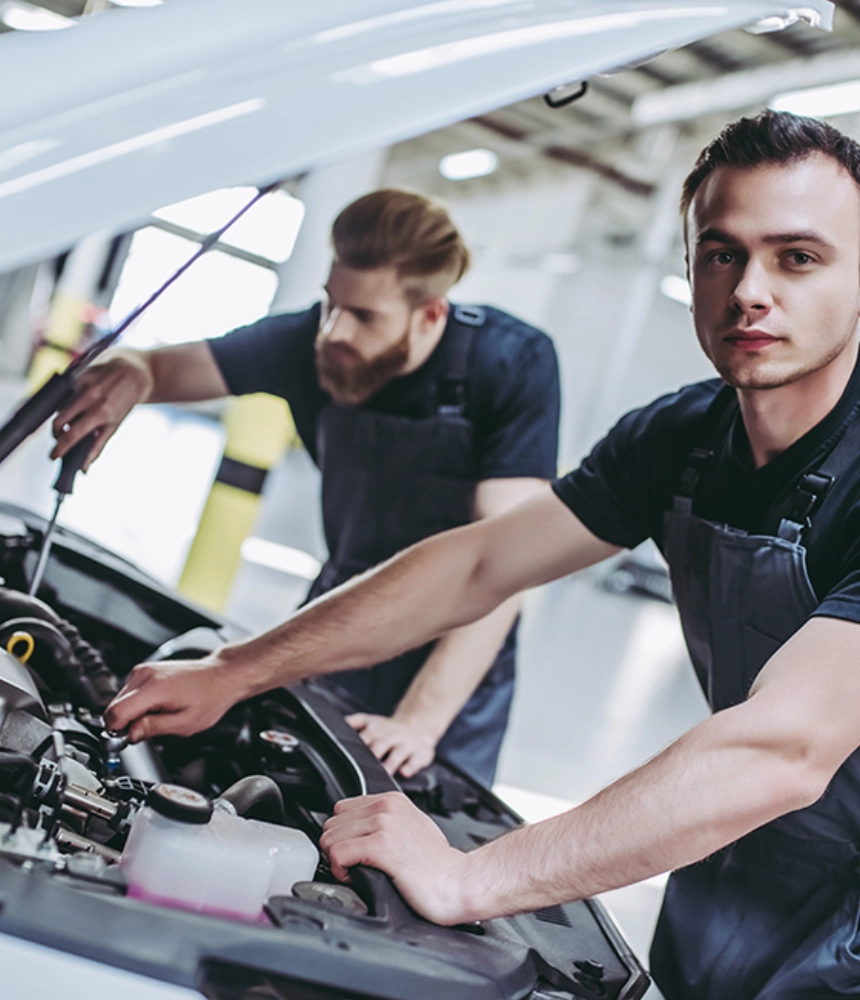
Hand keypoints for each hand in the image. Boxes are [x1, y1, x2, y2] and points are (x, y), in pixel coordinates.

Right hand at [51, 353, 153, 465]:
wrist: (132, 372)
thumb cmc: (124, 402)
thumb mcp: (114, 425)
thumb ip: (97, 446)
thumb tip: (84, 468)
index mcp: (101, 413)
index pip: (73, 434)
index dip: (60, 448)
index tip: (53, 457)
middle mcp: (90, 397)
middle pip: (59, 421)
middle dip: (57, 433)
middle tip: (62, 438)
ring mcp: (82, 383)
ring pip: (60, 407)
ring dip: (63, 417)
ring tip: (75, 419)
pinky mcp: (77, 373)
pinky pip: (63, 393)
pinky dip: (66, 402)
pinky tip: (78, 403)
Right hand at [104, 654, 243, 742]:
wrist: (220, 676)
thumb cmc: (209, 697)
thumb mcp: (185, 723)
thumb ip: (154, 728)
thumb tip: (130, 734)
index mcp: (154, 687)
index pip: (116, 712)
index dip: (117, 731)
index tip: (127, 740)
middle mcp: (145, 675)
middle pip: (114, 708)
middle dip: (125, 724)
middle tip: (147, 731)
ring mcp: (143, 670)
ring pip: (119, 701)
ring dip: (131, 714)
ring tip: (157, 716)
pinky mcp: (144, 671)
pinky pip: (128, 694)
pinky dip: (136, 705)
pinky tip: (155, 707)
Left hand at [320, 792, 469, 924]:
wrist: (460, 883)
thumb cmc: (438, 866)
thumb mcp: (411, 829)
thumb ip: (386, 824)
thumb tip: (360, 834)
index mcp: (392, 801)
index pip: (341, 810)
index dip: (343, 835)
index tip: (354, 854)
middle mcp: (386, 806)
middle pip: (332, 823)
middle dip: (337, 848)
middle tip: (354, 866)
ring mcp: (384, 823)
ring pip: (330, 838)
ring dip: (337, 861)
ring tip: (357, 872)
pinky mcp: (382, 845)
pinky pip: (338, 853)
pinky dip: (340, 870)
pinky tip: (357, 877)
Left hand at [346, 712, 436, 777]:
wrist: (418, 727)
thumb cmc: (389, 729)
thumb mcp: (372, 721)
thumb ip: (355, 722)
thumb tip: (339, 722)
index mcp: (377, 729)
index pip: (366, 736)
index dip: (359, 744)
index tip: (349, 753)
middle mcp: (391, 736)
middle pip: (381, 744)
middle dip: (373, 754)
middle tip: (364, 767)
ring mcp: (406, 744)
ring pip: (398, 753)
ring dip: (390, 762)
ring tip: (384, 771)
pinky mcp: (420, 753)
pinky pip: (416, 760)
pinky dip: (411, 766)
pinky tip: (405, 772)